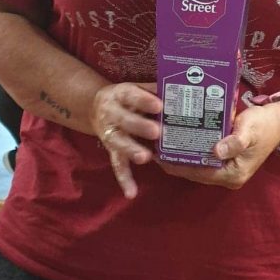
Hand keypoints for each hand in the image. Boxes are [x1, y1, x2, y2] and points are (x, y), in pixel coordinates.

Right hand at [92, 82, 161, 199]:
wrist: (96, 107)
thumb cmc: (128, 97)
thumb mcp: (136, 88)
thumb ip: (155, 90)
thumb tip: (182, 86)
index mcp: (120, 94)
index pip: (131, 95)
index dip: (144, 101)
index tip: (159, 105)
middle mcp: (111, 114)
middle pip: (124, 120)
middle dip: (139, 126)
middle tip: (157, 131)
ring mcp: (110, 133)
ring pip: (119, 143)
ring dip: (132, 150)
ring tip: (146, 157)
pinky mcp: (111, 150)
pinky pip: (117, 165)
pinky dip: (125, 179)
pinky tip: (132, 193)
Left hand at [159, 101, 279, 190]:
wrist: (279, 121)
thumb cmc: (264, 125)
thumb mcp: (250, 131)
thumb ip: (235, 141)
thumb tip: (217, 151)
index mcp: (233, 174)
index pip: (200, 173)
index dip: (179, 166)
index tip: (160, 156)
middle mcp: (228, 176)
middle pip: (196, 172)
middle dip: (176, 161)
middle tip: (155, 149)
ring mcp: (226, 168)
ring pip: (198, 165)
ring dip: (182, 156)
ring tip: (161, 144)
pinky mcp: (225, 158)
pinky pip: (204, 158)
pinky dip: (191, 150)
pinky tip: (178, 139)